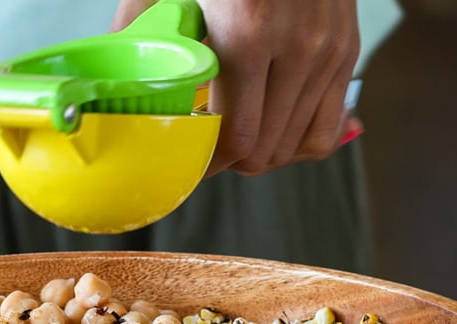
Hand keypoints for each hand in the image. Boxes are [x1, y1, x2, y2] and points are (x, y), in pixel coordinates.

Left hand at [110, 0, 360, 176]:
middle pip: (265, 151)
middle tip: (207, 152)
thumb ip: (138, 27)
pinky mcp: (346, 51)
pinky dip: (299, 141)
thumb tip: (110, 74)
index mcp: (247, 34)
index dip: (208, 164)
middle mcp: (297, 47)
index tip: (187, 163)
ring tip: (237, 140)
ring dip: (263, 154)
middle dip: (231, 162)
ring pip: (297, 146)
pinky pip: (328, 127)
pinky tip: (274, 131)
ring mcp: (328, 51)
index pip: (236, 138)